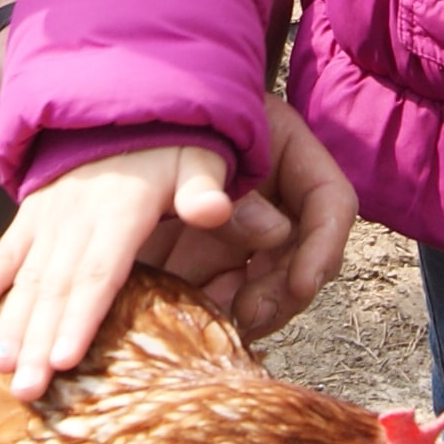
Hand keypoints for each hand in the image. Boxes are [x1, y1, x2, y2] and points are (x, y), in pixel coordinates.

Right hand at [0, 145, 238, 398]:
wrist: (123, 104)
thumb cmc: (170, 145)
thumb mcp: (198, 157)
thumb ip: (204, 188)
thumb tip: (214, 210)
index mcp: (120, 211)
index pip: (99, 273)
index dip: (81, 318)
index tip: (65, 359)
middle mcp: (77, 218)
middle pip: (56, 289)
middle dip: (39, 343)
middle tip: (27, 391)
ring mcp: (49, 218)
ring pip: (27, 278)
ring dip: (11, 325)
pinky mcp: (32, 216)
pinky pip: (6, 251)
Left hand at [159, 97, 357, 338]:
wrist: (112, 129)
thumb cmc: (154, 118)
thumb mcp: (188, 142)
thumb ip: (227, 181)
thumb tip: (274, 232)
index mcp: (287, 155)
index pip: (331, 201)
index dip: (324, 246)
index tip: (302, 286)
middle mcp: (272, 199)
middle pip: (301, 255)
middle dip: (281, 292)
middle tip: (250, 315)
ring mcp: (240, 231)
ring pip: (262, 283)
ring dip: (245, 309)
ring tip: (217, 325)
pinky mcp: (205, 258)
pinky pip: (219, 291)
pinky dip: (210, 310)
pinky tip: (192, 324)